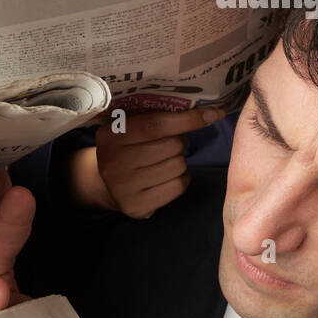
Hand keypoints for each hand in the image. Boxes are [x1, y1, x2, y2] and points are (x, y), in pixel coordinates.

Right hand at [69, 107, 225, 217]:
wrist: (105, 183)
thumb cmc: (127, 147)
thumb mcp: (129, 127)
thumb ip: (155, 116)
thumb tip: (206, 111)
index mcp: (111, 135)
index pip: (155, 124)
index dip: (187, 119)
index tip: (212, 114)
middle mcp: (114, 162)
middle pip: (171, 146)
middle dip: (181, 141)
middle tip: (174, 142)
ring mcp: (124, 187)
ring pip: (178, 166)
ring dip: (181, 161)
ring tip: (167, 160)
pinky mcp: (136, 206)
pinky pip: (177, 187)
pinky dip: (182, 179)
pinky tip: (170, 176)